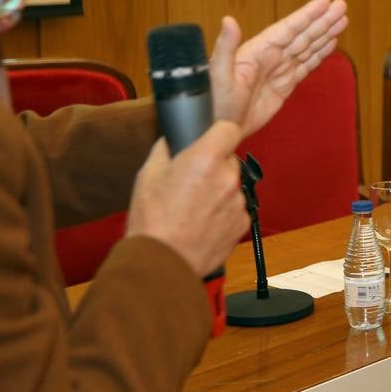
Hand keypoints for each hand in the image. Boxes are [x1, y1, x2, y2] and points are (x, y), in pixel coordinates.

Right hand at [126, 123, 248, 277]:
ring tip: (194, 207)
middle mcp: (228, 177)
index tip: (210, 140)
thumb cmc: (152, 220)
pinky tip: (202, 222)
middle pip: (230, 159)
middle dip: (214, 165)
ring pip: (233, 185)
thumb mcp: (148, 174)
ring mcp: (238, 202)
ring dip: (219, 190)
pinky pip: (236, 208)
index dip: (218, 133)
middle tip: (192, 180)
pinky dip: (223, 212)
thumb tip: (174, 138)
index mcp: (206, 158)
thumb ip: (166, 149)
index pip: (229, 129)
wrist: (161, 262)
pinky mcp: (242, 223)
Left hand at [209, 0, 348, 136]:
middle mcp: (271, 56)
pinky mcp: (284, 85)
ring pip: (307, 48)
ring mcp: (279, 70)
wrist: (220, 130)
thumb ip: (225, 46)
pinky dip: (320, 54)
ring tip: (342, 19)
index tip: (325, 2)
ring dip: (325, 34)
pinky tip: (331, 43)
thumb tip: (228, 20)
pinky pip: (306, 65)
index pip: (288, 28)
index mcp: (258, 50)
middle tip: (342, 5)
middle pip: (303, 34)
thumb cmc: (215, 103)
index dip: (307, 15)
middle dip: (323, 21)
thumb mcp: (218, 75)